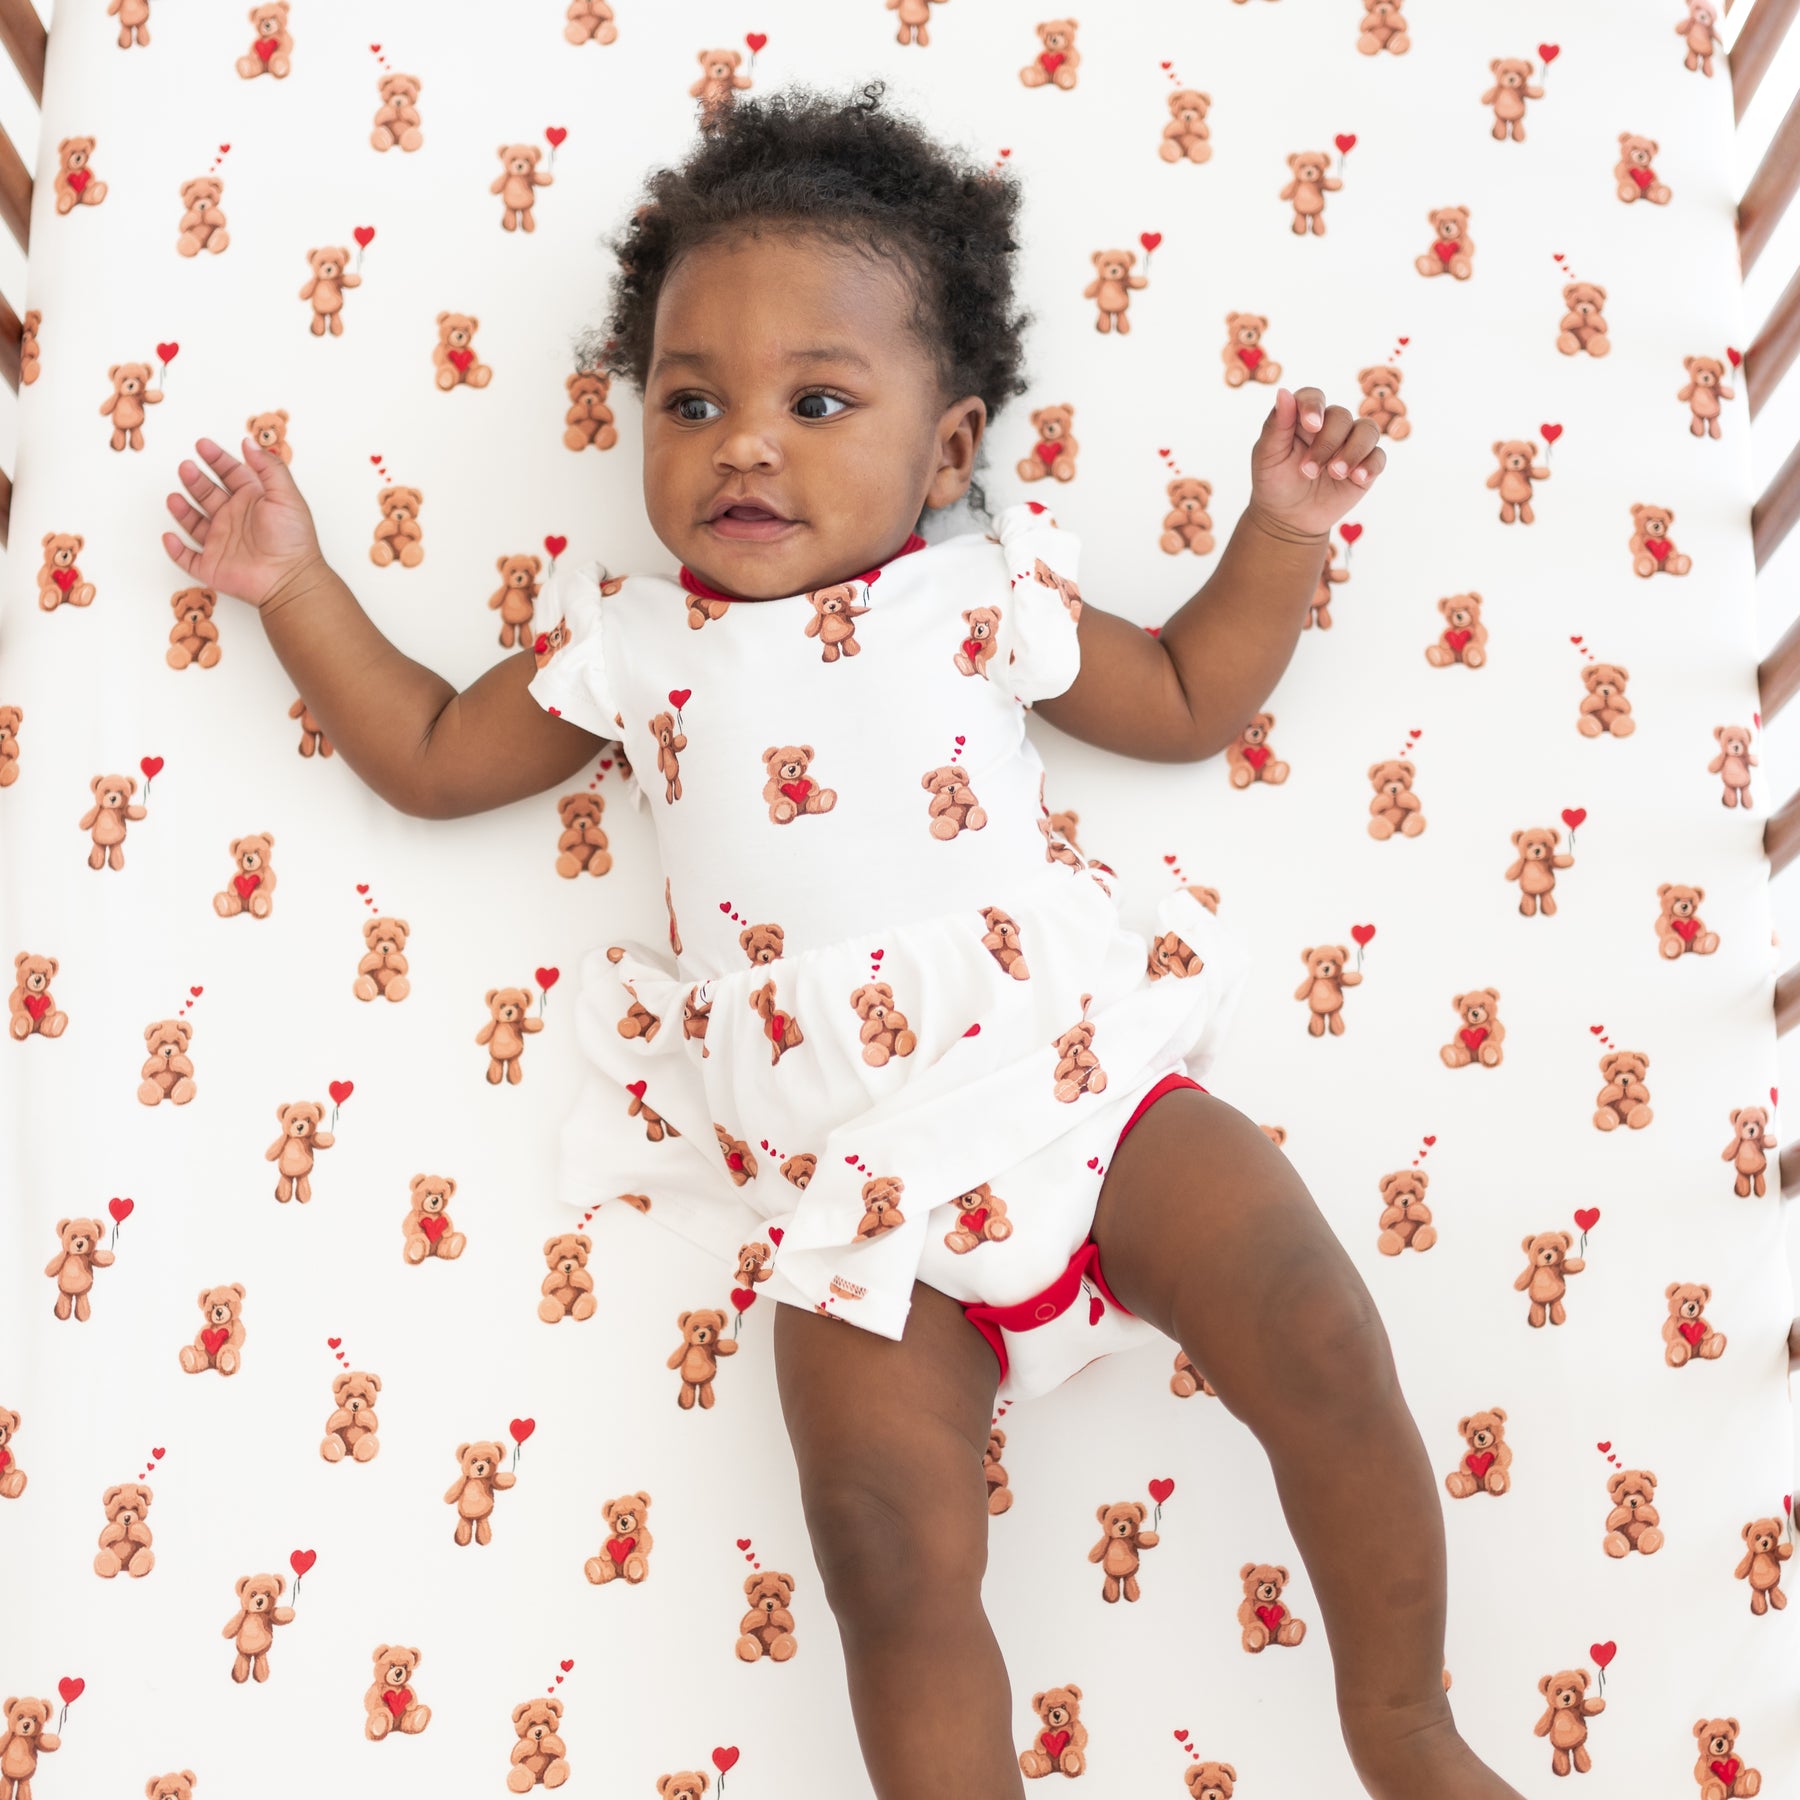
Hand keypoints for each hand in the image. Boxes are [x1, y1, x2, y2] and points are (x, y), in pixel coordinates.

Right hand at [160, 436, 327, 609]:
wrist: (291, 580)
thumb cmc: (293, 540)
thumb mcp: (286, 496)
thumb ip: (269, 468)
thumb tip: (249, 442)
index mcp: (254, 501)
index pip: (231, 474)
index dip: (217, 459)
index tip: (202, 445)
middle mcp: (236, 519)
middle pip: (208, 494)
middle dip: (195, 479)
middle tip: (186, 467)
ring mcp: (222, 543)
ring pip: (194, 522)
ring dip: (182, 509)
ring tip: (175, 497)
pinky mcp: (212, 566)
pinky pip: (187, 558)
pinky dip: (176, 549)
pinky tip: (170, 536)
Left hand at [1248, 386, 1386, 541]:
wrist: (1288, 519)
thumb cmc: (1274, 483)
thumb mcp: (1267, 456)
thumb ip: (1275, 425)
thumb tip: (1283, 391)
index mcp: (1303, 418)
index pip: (1313, 397)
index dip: (1314, 406)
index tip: (1311, 426)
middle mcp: (1330, 426)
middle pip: (1341, 416)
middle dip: (1327, 443)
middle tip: (1308, 471)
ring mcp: (1350, 444)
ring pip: (1367, 430)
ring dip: (1352, 451)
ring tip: (1335, 474)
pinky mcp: (1366, 466)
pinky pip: (1379, 456)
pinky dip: (1370, 465)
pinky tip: (1356, 478)